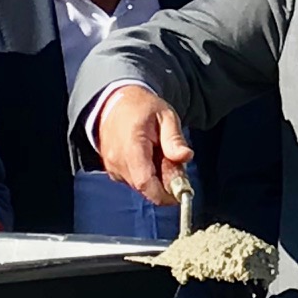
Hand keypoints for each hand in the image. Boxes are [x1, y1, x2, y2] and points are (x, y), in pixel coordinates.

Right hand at [91, 85, 193, 204]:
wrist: (115, 103)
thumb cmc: (143, 108)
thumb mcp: (165, 115)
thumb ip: (174, 138)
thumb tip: (186, 157)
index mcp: (132, 146)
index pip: (145, 182)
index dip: (164, 194)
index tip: (181, 193)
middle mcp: (118, 160)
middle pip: (145, 187)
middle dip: (164, 185)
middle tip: (175, 166)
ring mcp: (112, 167)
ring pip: (140, 186)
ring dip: (155, 179)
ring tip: (160, 155)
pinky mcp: (112, 171)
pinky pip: (133, 181)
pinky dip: (146, 175)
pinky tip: (149, 157)